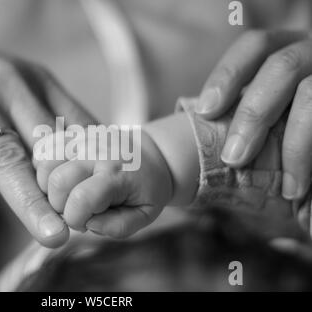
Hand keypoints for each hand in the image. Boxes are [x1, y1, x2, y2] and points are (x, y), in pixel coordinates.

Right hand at [0, 18, 94, 254]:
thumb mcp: (14, 80)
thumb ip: (45, 111)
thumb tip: (82, 146)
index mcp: (36, 81)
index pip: (77, 125)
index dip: (94, 162)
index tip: (106, 195)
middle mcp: (11, 89)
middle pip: (49, 147)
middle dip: (72, 186)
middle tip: (91, 222)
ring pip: (9, 160)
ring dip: (32, 202)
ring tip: (54, 236)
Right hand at [33, 129, 171, 237]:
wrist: (151, 155)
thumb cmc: (146, 189)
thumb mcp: (143, 215)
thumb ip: (117, 227)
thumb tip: (88, 224)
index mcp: (116, 173)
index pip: (81, 199)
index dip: (75, 220)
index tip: (85, 223)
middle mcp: (96, 151)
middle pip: (56, 181)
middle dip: (59, 205)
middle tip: (76, 208)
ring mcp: (82, 138)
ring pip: (44, 162)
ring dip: (48, 185)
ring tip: (67, 192)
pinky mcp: (72, 133)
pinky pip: (44, 148)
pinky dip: (44, 167)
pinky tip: (60, 177)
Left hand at [196, 30, 311, 199]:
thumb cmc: (296, 129)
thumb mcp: (274, 115)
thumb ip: (251, 116)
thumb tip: (209, 133)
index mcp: (289, 52)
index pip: (255, 46)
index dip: (227, 75)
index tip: (205, 111)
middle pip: (283, 66)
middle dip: (253, 115)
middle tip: (234, 158)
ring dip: (297, 146)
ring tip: (289, 190)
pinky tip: (308, 196)